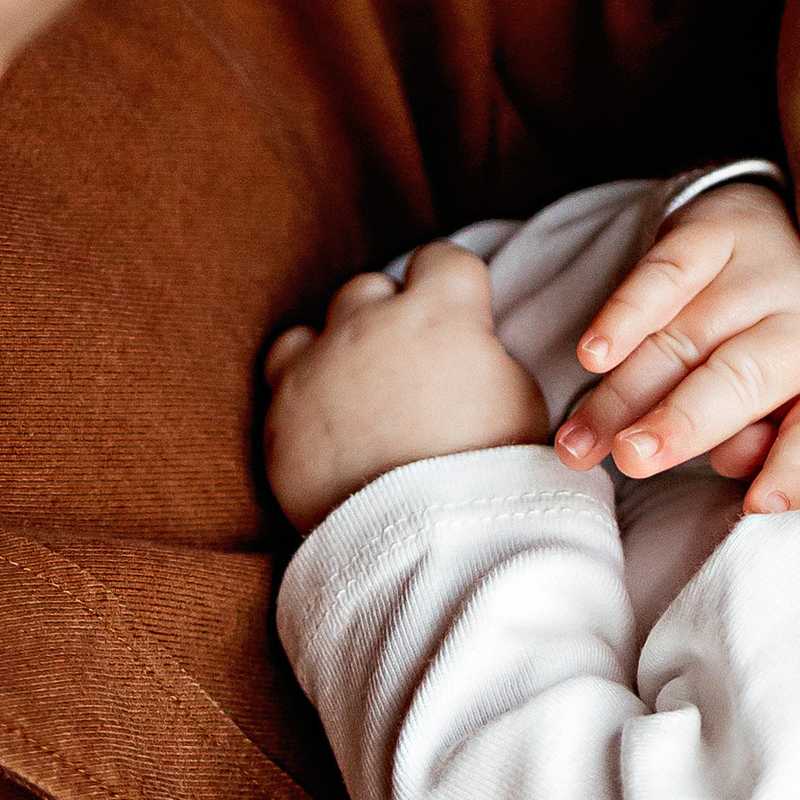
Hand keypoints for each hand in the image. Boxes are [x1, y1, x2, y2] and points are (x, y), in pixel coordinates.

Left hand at [264, 245, 547, 530]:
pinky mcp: (280, 417)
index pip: (443, 258)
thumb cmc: (490, 471)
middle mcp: (368, 324)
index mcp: (438, 312)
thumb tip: (465, 348)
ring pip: (315, 328)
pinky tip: (328, 429)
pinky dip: (303, 397)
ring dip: (336, 348)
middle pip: (371, 287)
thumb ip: (484, 353)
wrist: (430, 541)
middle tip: (409, 366)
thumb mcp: (519, 396)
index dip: (453, 285)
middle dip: (389, 315)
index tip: (457, 315)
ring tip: (359, 394)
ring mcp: (317, 368)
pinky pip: (282, 382)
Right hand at [554, 182, 799, 514]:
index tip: (762, 505)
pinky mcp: (720, 231)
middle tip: (633, 457)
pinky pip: (667, 273)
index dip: (794, 471)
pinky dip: (627, 312)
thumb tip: (738, 469)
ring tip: (580, 444)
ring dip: (624, 392)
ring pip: (685, 338)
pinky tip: (594, 354)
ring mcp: (766, 271)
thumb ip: (778, 448)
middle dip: (683, 421)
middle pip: (744, 379)